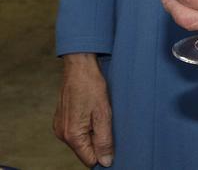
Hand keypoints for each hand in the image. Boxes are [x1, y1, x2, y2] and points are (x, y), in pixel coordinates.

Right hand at [53, 53, 113, 167]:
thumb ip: (104, 140)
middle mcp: (62, 134)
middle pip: (84, 150)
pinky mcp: (60, 119)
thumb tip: (106, 162)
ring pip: (80, 140)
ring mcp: (59, 126)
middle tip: (105, 120)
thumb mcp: (103, 113)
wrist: (79, 65)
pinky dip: (85, 125)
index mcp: (73, 135)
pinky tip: (90, 110)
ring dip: (91, 132)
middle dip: (97, 141)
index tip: (111, 139)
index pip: (89, 159)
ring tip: (97, 112)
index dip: (103, 153)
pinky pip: (75, 130)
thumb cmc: (91, 85)